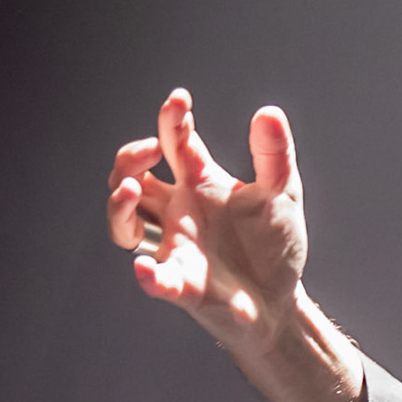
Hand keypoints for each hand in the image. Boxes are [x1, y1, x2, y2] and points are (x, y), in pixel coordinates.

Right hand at [107, 89, 307, 342]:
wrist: (280, 300)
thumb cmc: (274, 245)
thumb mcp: (282, 193)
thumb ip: (274, 155)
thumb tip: (269, 113)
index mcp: (201, 182)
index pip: (173, 143)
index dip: (171, 120)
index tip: (179, 102)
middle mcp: (180, 211)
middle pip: (132, 176)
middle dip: (130, 157)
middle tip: (153, 149)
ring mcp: (176, 246)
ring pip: (124, 223)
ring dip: (119, 206)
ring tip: (133, 190)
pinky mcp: (182, 285)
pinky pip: (155, 279)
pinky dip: (148, 274)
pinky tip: (146, 267)